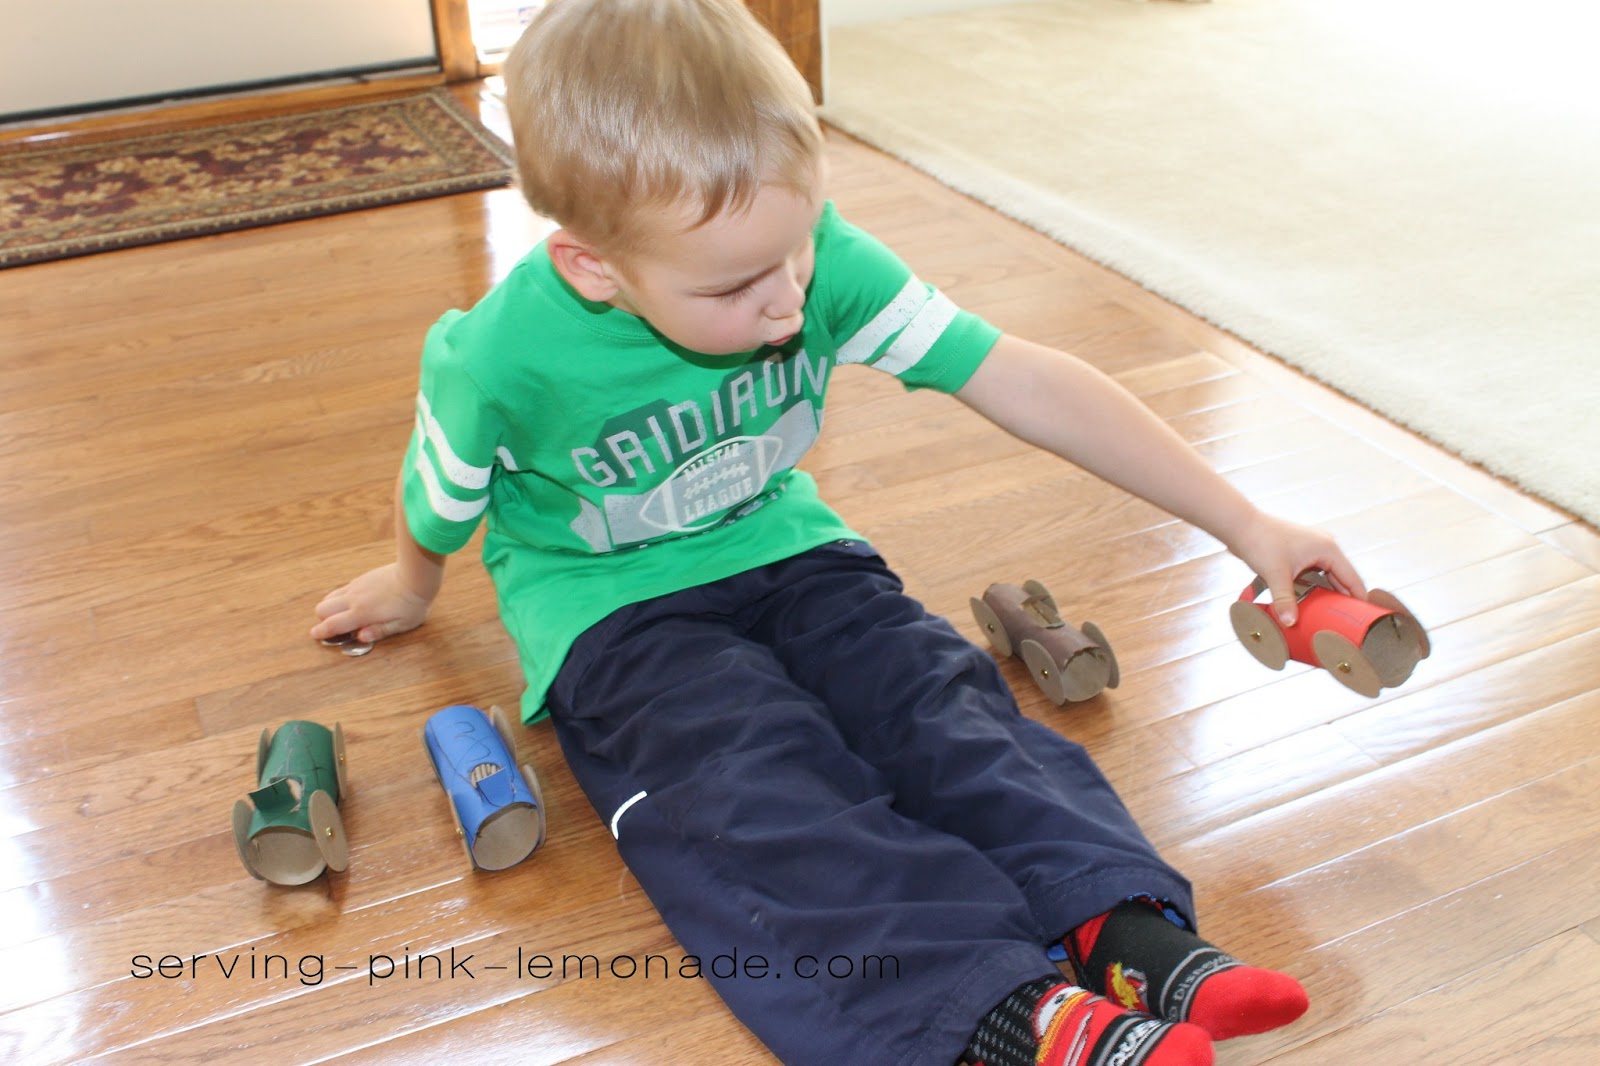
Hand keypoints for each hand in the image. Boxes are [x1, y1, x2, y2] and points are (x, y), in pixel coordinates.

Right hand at [310, 563, 433, 644]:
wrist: (416, 574)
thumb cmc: (412, 603)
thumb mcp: (401, 624)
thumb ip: (379, 631)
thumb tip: (360, 637)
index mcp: (362, 613)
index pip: (333, 624)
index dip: (321, 632)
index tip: (315, 635)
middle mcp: (354, 599)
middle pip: (322, 608)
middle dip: (323, 620)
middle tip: (334, 627)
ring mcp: (357, 586)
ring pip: (330, 596)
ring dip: (330, 607)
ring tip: (343, 616)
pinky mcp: (362, 578)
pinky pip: (342, 589)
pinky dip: (340, 598)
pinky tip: (354, 603)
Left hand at [1228, 511, 1367, 626]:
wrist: (1240, 525)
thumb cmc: (1260, 542)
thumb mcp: (1276, 574)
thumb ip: (1285, 600)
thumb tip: (1290, 622)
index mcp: (1328, 549)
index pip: (1352, 579)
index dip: (1359, 599)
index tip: (1364, 619)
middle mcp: (1325, 546)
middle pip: (1341, 578)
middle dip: (1343, 599)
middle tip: (1347, 623)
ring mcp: (1313, 547)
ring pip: (1327, 576)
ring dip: (1328, 593)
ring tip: (1332, 616)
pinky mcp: (1300, 551)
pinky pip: (1315, 572)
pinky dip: (1315, 586)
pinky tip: (1312, 601)